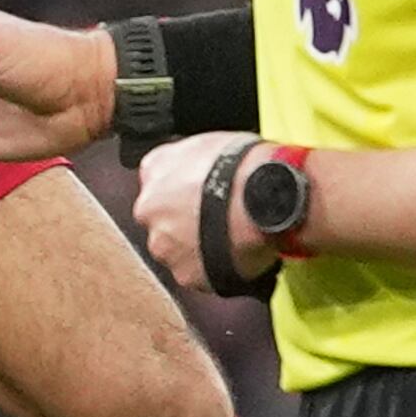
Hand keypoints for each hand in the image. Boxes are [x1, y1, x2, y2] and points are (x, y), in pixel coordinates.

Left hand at [134, 134, 270, 294]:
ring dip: (196, 248)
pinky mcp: (186, 273)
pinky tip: (232, 256)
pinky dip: (212, 269)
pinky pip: (197, 274)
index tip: (198, 199)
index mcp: (154, 170)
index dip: (180, 194)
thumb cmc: (245, 166)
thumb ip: (184, 157)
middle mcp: (149, 210)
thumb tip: (187, 163)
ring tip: (228, 239)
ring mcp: (165, 245)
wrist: (266, 199)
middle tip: (216, 220)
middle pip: (161, 221)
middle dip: (184, 223)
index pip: (156, 186)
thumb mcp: (205, 141)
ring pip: (175, 251)